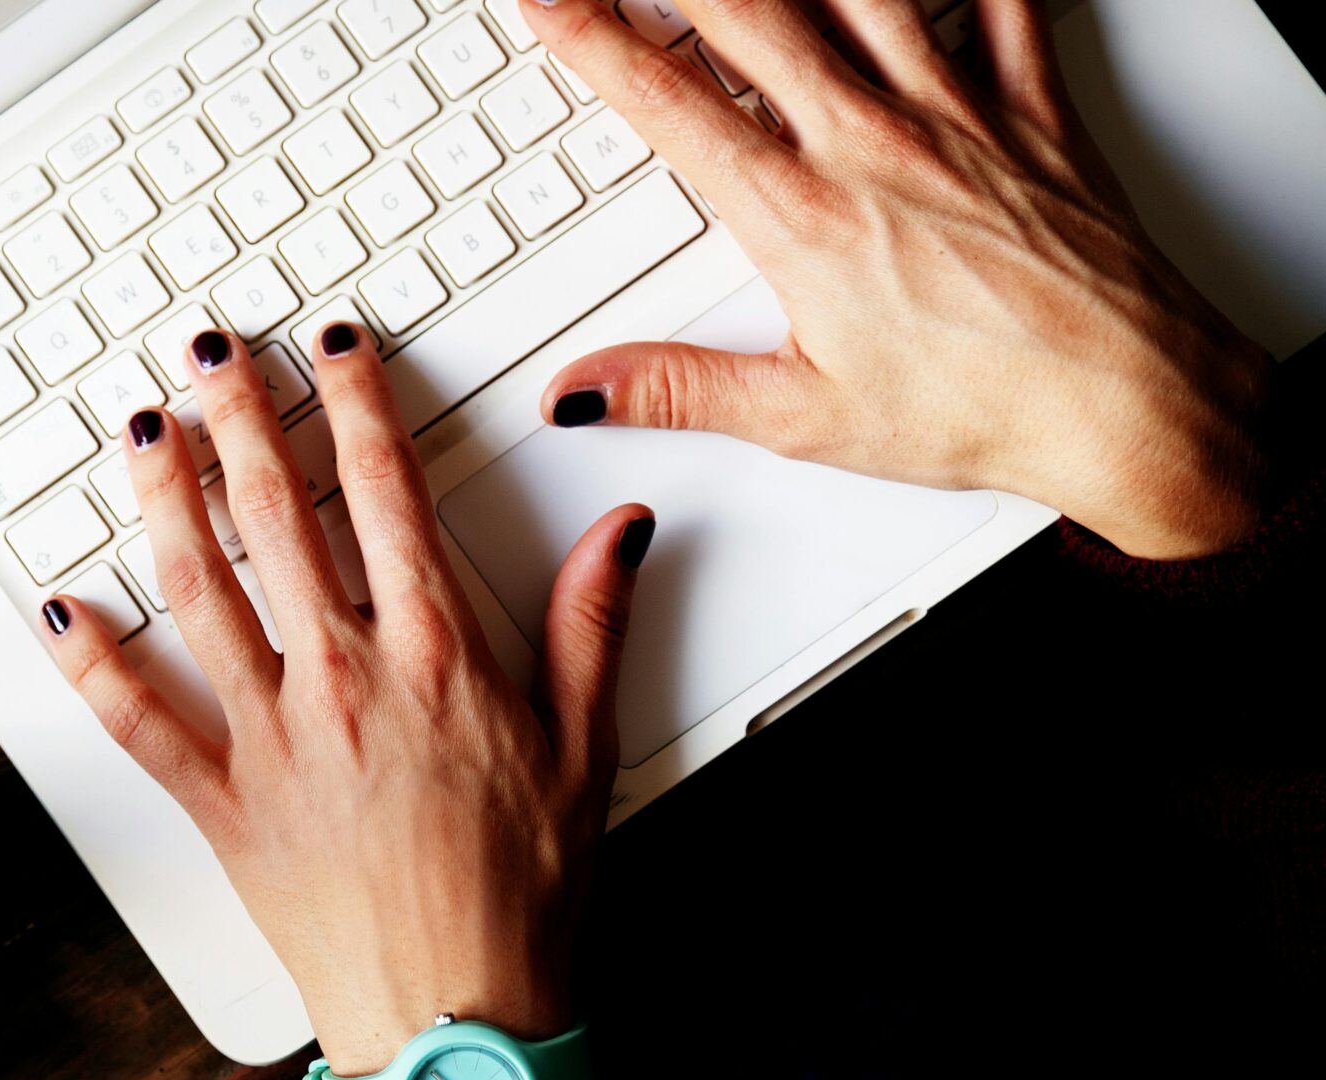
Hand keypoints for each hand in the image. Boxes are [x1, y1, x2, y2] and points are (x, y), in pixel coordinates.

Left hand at [39, 325, 649, 1079]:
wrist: (456, 1018)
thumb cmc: (520, 900)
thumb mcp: (586, 751)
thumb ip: (591, 626)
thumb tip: (618, 529)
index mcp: (435, 655)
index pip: (385, 491)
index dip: (354, 402)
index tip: (334, 346)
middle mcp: (342, 680)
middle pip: (278, 516)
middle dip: (240, 417)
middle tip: (211, 352)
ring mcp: (271, 738)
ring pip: (199, 590)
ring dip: (165, 500)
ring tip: (141, 430)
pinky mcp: (222, 803)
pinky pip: (141, 722)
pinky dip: (94, 664)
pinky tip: (62, 610)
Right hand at [523, 0, 1274, 559]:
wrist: (1121, 401)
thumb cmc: (981, 408)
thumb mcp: (804, 416)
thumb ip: (679, 388)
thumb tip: (583, 390)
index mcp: (800, 218)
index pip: (667, 105)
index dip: (592, 39)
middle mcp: (870, 143)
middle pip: (750, 14)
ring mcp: (955, 111)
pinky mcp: (1030, 106)